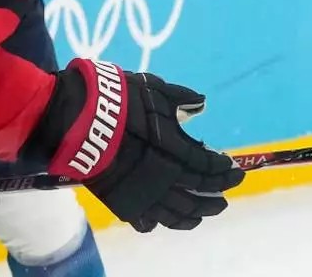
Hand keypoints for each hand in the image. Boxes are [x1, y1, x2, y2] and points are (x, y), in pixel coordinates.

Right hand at [23, 59, 243, 233]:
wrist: (78, 119)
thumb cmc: (118, 100)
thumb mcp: (154, 89)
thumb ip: (181, 97)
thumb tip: (201, 104)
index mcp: (176, 150)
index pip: (208, 166)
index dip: (223, 168)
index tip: (233, 167)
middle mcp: (165, 177)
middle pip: (199, 193)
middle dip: (215, 194)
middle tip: (226, 195)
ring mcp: (144, 193)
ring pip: (178, 214)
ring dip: (196, 214)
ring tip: (205, 213)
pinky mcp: (123, 202)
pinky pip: (148, 221)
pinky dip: (163, 222)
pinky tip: (170, 219)